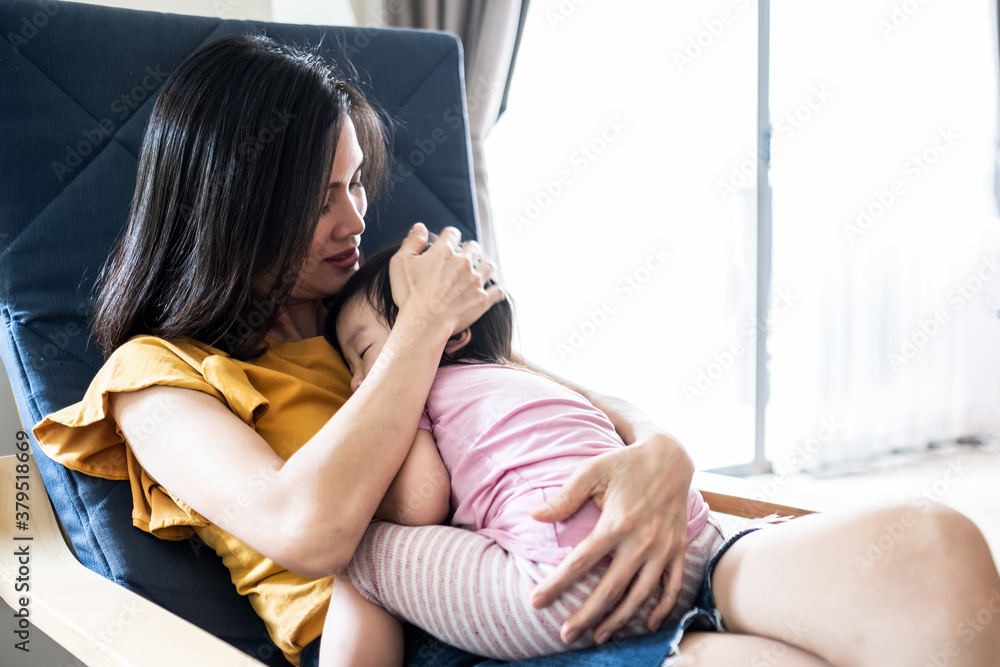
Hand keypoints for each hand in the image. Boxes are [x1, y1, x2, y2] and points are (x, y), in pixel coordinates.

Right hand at [389, 224, 502, 334]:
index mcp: (443, 251)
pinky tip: (493, 291)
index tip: (448, 241)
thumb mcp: (400, 263)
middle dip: (470, 250)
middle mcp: (463, 262)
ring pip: (489, 266)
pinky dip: (496, 290)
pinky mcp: (483, 299)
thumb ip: (412, 242)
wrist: (424, 323)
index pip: (452, 234)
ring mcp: (475, 281)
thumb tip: (420, 227)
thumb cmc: (409, 294)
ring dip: (485, 267)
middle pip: (474, 247)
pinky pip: (498, 291)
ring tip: (480, 272)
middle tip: (466, 257)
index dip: (450, 236)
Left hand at [529, 432, 693, 644]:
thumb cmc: (625, 463)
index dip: (557, 584)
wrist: (671, 457)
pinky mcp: (678, 549)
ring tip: (599, 637)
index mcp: (617, 522)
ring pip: (641, 595)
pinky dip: (661, 609)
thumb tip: (534, 516)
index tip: (536, 602)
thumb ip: (564, 497)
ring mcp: (663, 548)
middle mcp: (642, 541)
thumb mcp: (592, 471)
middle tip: (565, 634)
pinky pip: (673, 586)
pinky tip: (645, 624)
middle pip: (611, 588)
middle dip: (587, 616)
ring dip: (620, 620)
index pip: (581, 562)